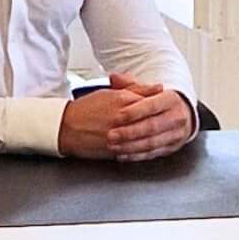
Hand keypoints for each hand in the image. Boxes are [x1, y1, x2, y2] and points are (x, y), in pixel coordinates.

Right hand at [58, 79, 195, 160]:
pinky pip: (136, 151)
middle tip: (172, 123)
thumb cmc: (88, 109)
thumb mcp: (111, 93)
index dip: (164, 105)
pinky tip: (151, 148)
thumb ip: (136, 89)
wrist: (66, 127)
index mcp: (123, 101)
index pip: (152, 102)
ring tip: (164, 136)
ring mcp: (119, 136)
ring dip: (157, 137)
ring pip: (147, 138)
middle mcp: (122, 119)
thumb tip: (158, 88)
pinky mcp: (115, 150)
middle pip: (153, 121)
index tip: (170, 107)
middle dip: (164, 123)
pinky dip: (145, 150)